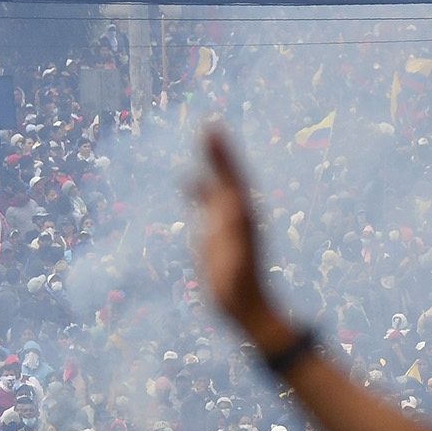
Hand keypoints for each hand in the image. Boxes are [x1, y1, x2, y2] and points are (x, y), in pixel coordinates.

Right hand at [193, 130, 296, 350]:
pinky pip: (205, 205)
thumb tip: (231, 197)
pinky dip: (198, 190)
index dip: (222, 152)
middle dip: (217, 152)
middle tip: (207, 125)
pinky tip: (188, 182)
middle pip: (226, 175)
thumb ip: (233, 222)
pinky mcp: (213, 235)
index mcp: (243, 213)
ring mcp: (224, 223)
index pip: (232, 175)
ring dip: (209, 166)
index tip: (211, 127)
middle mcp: (235, 213)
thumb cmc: (243, 281)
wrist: (243, 305)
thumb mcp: (238, 250)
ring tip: (202, 142)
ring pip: (215, 187)